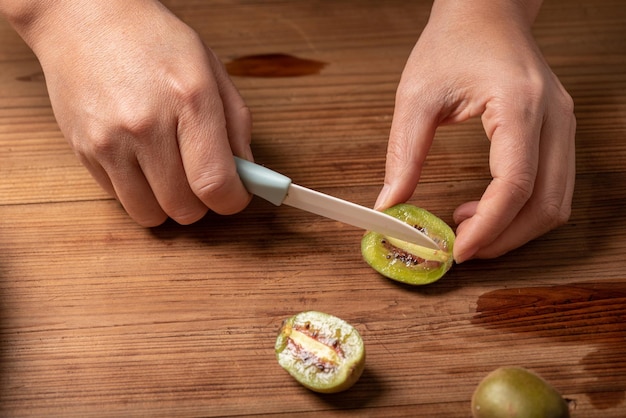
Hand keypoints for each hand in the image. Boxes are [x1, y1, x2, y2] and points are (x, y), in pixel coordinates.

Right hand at [14, 0, 251, 225]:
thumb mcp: (211, 69)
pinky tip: (142, 162)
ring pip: (150, 214)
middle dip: (202, 203)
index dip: (232, 200)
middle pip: (185, 208)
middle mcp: (147, 125)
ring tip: (171, 174)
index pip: (216, 183)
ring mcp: (110, 141)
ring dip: (168, 204)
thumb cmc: (153, 40)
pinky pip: (120, 200)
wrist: (84, 17)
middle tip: (202, 179)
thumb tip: (247, 173)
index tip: (235, 195)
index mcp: (191, 100)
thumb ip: (237, 125)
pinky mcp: (84, 151)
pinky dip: (138, 192)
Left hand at [375, 0, 575, 261]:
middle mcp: (554, 118)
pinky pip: (553, 187)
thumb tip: (390, 203)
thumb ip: (404, 154)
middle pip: (547, 204)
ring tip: (468, 231)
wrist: (486, 11)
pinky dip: (523, 211)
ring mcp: (563, 125)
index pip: (515, 184)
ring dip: (516, 229)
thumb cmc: (454, 42)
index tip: (458, 249)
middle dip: (505, 238)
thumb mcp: (417, 96)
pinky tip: (484, 210)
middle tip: (462, 250)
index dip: (488, 226)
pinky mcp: (558, 131)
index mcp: (520, 105)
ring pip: (557, 202)